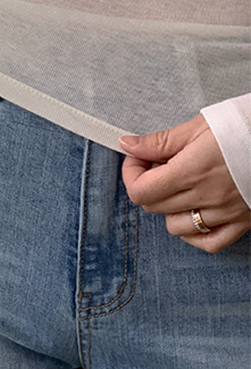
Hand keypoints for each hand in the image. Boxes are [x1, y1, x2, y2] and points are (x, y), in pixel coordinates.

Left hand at [120, 115, 250, 252]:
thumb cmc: (244, 126)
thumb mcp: (198, 126)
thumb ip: (160, 141)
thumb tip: (128, 145)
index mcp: (191, 170)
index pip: (140, 191)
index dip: (131, 174)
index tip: (138, 159)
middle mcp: (207, 196)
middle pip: (153, 207)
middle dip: (147, 186)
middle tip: (157, 166)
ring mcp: (225, 213)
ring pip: (176, 228)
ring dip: (168, 209)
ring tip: (178, 187)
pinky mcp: (242, 222)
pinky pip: (208, 242)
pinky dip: (194, 233)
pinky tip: (193, 212)